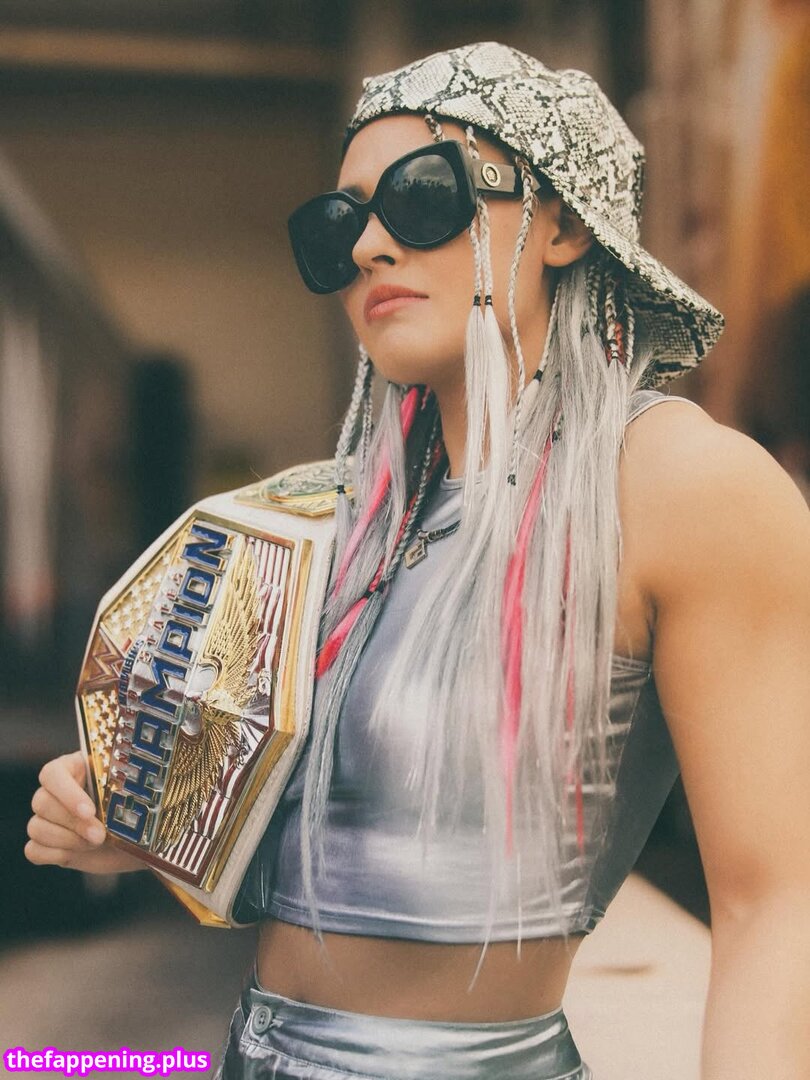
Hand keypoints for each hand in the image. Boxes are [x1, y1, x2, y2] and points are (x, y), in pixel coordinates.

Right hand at [25, 750, 143, 874]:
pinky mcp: (46, 844)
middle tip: (100, 835)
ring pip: (36, 827)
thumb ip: (119, 788)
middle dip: (73, 823)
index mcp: (73, 768)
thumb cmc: (135, 808)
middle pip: (42, 802)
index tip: (90, 811)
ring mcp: (47, 818)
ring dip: (67, 840)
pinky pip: (34, 850)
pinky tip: (78, 853)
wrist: (137, 839)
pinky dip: (55, 854)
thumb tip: (116, 795)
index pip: (52, 774)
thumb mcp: (130, 793)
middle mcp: (55, 791)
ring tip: (95, 843)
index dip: (67, 794)